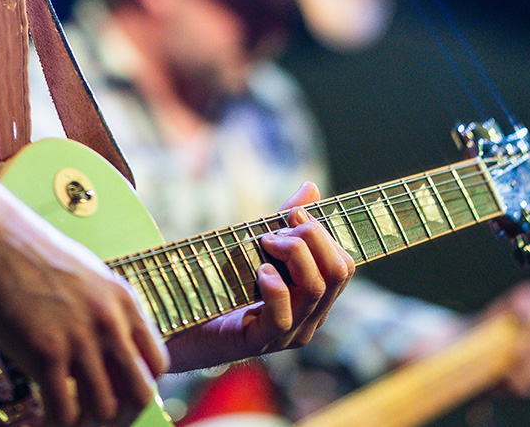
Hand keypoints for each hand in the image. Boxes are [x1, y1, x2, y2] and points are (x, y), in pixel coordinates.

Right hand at [0, 206, 167, 426]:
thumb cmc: (26, 251)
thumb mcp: (84, 274)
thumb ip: (100, 309)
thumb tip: (100, 344)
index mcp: (123, 301)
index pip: (157, 363)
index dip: (139, 386)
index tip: (118, 393)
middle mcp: (109, 322)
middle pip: (139, 393)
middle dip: (121, 415)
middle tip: (97, 419)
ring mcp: (80, 339)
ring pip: (104, 409)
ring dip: (85, 423)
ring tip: (67, 420)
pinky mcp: (45, 353)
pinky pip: (64, 410)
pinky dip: (55, 424)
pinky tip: (43, 419)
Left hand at [165, 181, 354, 371]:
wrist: (186, 329)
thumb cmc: (224, 288)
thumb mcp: (257, 250)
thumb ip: (284, 223)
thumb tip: (310, 188)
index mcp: (314, 297)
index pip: (343, 264)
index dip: (323, 233)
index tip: (292, 215)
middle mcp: (310, 318)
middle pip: (338, 272)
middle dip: (313, 237)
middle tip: (277, 228)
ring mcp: (289, 333)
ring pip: (315, 288)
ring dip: (292, 254)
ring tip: (265, 242)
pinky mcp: (261, 342)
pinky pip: (283, 315)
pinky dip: (275, 286)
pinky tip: (260, 271)